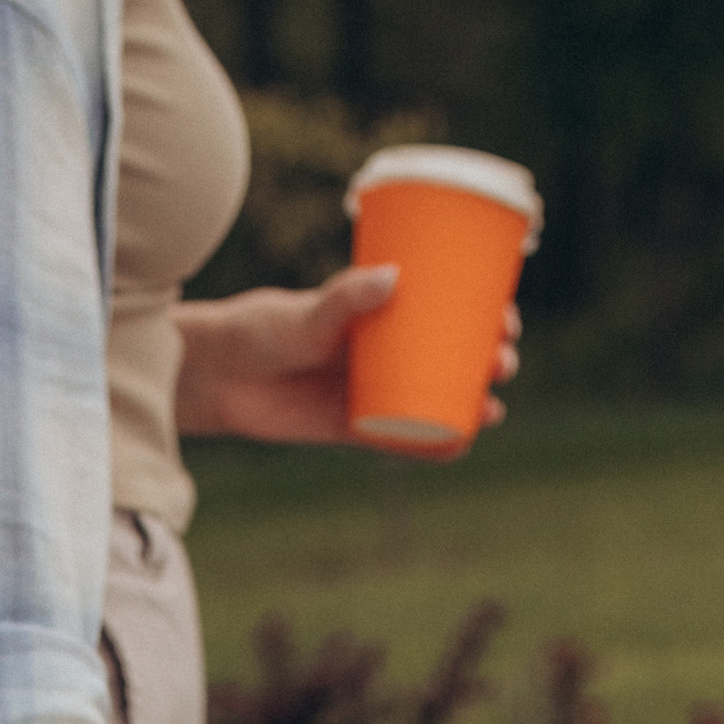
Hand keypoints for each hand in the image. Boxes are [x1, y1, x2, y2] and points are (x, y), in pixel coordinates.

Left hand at [177, 272, 520, 455]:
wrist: (217, 378)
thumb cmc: (260, 331)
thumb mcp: (304, 312)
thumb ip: (343, 298)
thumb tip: (393, 278)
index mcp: (381, 313)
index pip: (445, 310)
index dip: (483, 313)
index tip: (506, 315)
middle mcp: (383, 351)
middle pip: (450, 356)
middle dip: (486, 359)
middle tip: (503, 360)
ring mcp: (371, 391)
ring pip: (434, 397)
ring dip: (470, 403)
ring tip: (492, 407)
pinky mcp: (353, 428)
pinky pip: (404, 440)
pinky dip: (434, 444)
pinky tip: (463, 445)